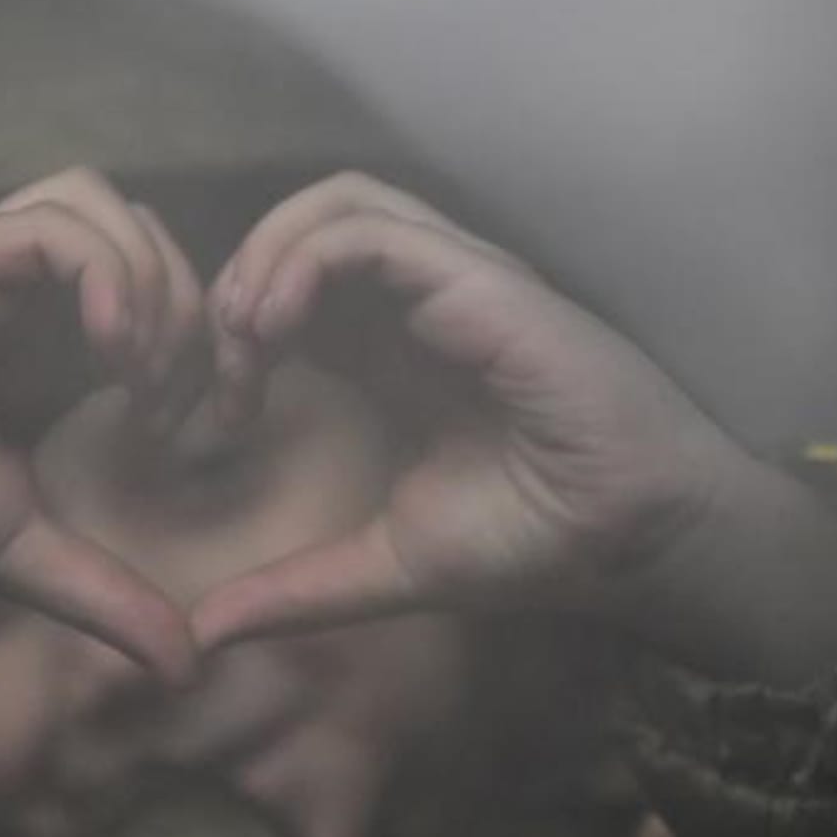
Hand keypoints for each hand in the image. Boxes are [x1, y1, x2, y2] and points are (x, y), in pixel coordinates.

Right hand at [0, 169, 205, 676]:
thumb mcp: (23, 557)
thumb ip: (107, 595)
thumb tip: (191, 670)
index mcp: (43, 346)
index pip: (154, 282)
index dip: (198, 341)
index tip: (186, 428)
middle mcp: (14, 297)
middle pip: (138, 225)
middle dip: (187, 301)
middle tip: (170, 398)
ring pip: (93, 198)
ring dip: (146, 275)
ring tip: (136, 371)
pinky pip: (44, 225)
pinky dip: (104, 272)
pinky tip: (108, 354)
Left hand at [192, 173, 836, 683]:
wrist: (632, 540)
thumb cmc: (532, 542)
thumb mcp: (385, 567)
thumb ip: (296, 589)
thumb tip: (204, 634)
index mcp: (395, 347)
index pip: (294, 286)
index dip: (239, 328)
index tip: (226, 414)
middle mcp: (420, 300)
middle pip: (306, 225)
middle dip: (242, 276)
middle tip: (224, 359)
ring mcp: (453, 279)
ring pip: (336, 203)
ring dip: (267, 254)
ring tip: (247, 332)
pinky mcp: (478, 280)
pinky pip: (370, 231)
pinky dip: (304, 261)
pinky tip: (278, 326)